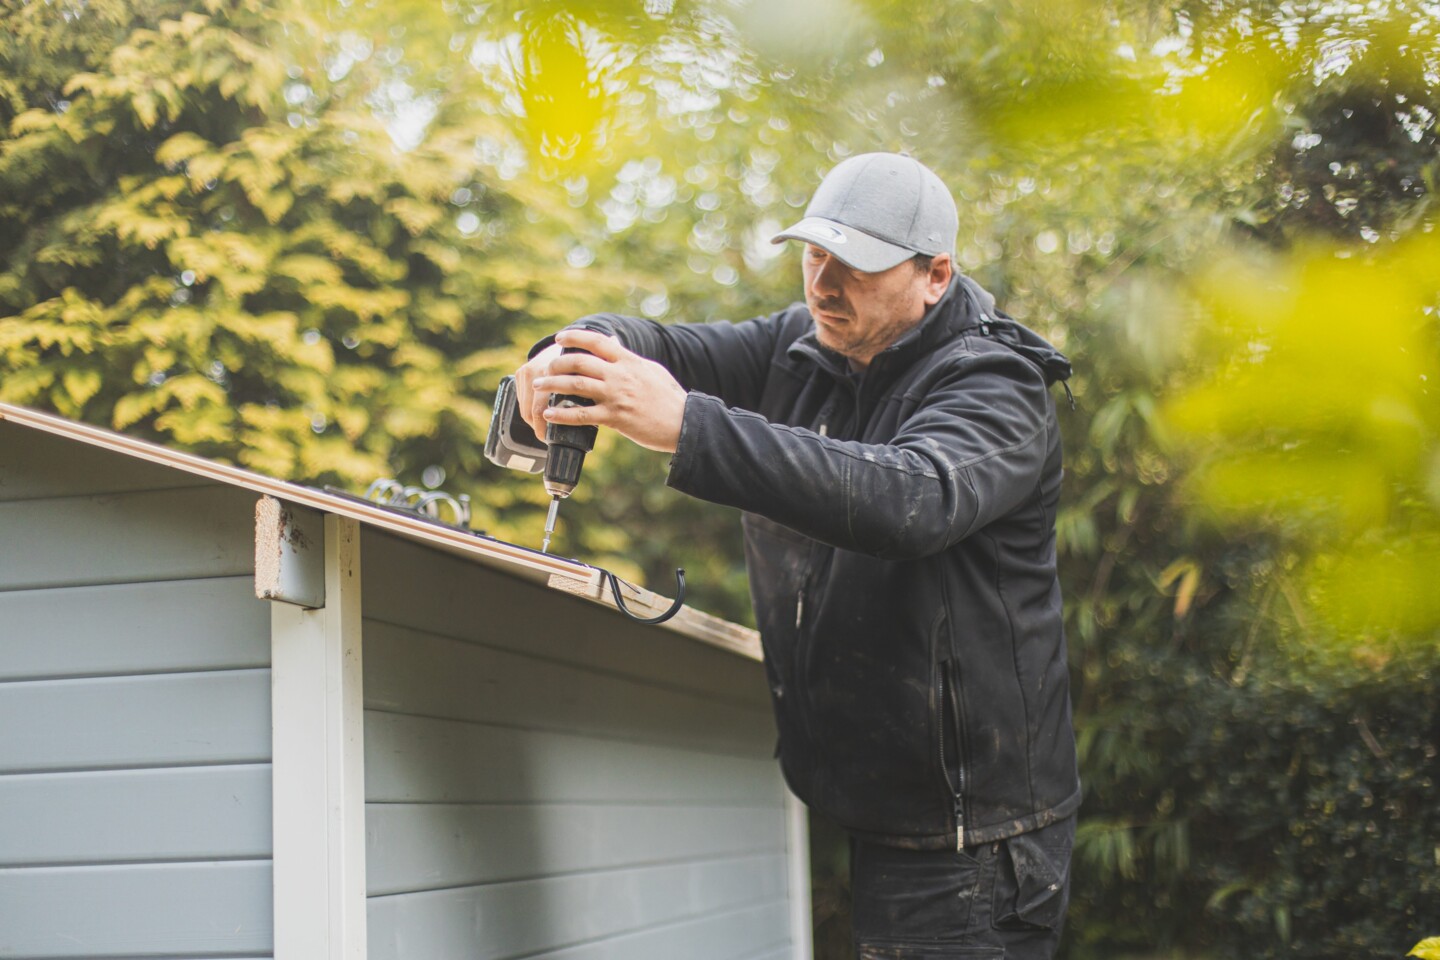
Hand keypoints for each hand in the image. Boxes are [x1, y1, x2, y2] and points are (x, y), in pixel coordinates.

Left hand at [521, 328, 687, 453]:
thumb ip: (628, 358)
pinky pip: (582, 415)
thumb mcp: (650, 369)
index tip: (560, 338)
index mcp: (628, 361)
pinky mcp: (615, 418)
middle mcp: (620, 375)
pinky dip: (562, 414)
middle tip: (545, 369)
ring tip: (539, 386)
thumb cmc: (670, 397)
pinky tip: (549, 414)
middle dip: (557, 364)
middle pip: (580, 362)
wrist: (684, 422)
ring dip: (553, 385)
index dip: (575, 337)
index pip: (597, 341)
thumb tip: (614, 343)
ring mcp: (616, 396)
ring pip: (576, 386)